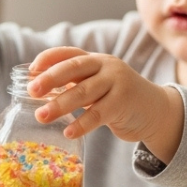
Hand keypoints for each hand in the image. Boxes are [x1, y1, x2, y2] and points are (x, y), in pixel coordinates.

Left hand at [28, 47, 183, 162]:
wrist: (155, 110)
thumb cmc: (117, 99)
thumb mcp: (97, 86)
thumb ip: (75, 84)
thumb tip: (37, 90)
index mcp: (95, 60)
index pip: (69, 53)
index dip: (49, 58)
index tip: (30, 69)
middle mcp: (106, 67)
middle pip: (74, 68)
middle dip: (50, 79)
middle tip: (31, 91)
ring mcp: (116, 83)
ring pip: (83, 92)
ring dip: (59, 104)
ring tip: (41, 116)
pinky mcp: (123, 103)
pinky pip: (98, 114)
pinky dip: (81, 124)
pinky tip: (68, 132)